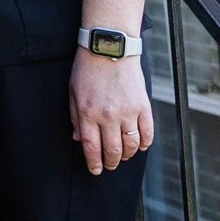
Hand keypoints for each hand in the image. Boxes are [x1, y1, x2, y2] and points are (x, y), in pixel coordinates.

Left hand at [71, 49, 153, 174]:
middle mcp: (108, 116)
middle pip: (113, 150)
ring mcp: (128, 112)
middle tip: (110, 166)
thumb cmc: (87, 71)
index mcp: (87, 113)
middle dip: (111, 163)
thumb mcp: (72, 93)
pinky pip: (147, 132)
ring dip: (128, 155)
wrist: (109, 50)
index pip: (91, 147)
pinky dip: (145, 143)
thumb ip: (75, 118)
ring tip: (124, 156)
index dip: (94, 163)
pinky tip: (140, 146)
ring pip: (131, 145)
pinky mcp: (143, 106)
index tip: (95, 170)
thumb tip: (78, 140)